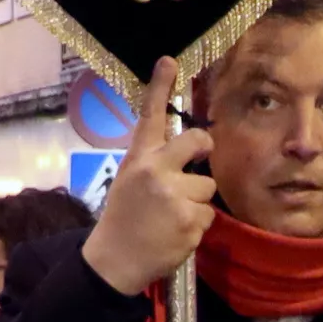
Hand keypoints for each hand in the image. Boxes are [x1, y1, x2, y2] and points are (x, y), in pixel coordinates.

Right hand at [84, 57, 218, 296]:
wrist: (115, 261)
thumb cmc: (123, 218)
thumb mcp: (129, 181)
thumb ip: (153, 162)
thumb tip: (188, 148)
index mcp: (138, 159)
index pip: (150, 117)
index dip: (160, 86)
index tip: (169, 60)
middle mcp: (156, 172)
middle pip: (198, 142)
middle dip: (204, 148)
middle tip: (200, 156)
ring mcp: (174, 197)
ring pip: (207, 187)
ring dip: (196, 201)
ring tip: (172, 215)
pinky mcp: (190, 221)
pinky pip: (208, 214)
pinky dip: (197, 225)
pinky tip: (175, 232)